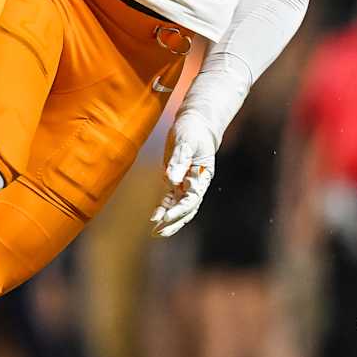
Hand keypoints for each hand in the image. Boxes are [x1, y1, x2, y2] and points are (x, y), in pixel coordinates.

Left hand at [150, 111, 218, 236]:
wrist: (196, 123)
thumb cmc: (193, 130)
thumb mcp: (186, 142)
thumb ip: (179, 161)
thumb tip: (171, 180)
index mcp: (202, 176)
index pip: (192, 199)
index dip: (179, 210)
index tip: (166, 217)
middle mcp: (196, 184)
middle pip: (187, 209)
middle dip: (174, 222)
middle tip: (159, 232)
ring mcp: (186, 184)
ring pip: (179, 208)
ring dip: (168, 220)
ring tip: (156, 233)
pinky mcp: (177, 181)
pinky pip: (170, 200)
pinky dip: (163, 209)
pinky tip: (154, 218)